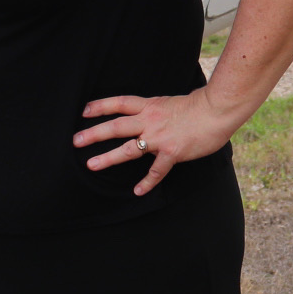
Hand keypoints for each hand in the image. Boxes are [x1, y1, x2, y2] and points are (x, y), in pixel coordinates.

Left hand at [74, 90, 238, 196]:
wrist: (216, 111)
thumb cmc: (199, 105)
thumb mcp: (171, 102)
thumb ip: (156, 111)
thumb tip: (148, 114)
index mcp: (150, 106)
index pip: (120, 103)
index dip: (101, 106)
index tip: (84, 111)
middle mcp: (150, 120)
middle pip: (116, 126)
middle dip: (94, 133)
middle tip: (76, 140)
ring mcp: (159, 137)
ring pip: (128, 149)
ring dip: (108, 158)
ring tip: (92, 164)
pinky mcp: (172, 152)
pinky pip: (156, 171)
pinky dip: (147, 182)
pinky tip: (138, 191)